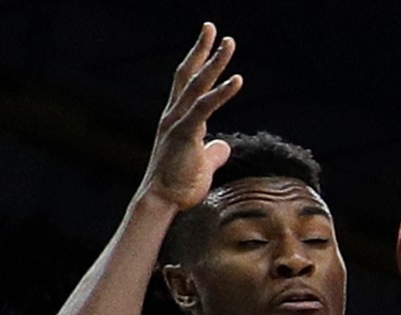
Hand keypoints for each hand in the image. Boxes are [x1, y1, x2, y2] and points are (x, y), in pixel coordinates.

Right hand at [138, 23, 242, 210]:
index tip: (209, 42)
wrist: (163, 201)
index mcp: (177, 119)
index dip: (198, 61)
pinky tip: (237, 79)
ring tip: (229, 43)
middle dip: (202, 50)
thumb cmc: (180, 186)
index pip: (187, 84)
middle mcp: (174, 115)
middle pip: (189, 74)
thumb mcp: (202, 164)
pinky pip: (205, 107)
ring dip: (214, 62)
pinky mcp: (184, 133)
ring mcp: (177, 122)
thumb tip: (224, 145)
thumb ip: (213, 152)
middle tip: (214, 28)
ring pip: (197, 85)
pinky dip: (222, 92)